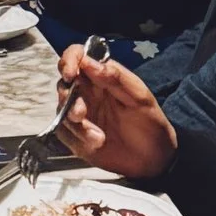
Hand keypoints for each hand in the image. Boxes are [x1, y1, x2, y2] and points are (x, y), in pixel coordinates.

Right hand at [54, 43, 174, 182]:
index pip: (78, 57)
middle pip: (64, 83)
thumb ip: (115, 78)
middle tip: (81, 112)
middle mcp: (88, 92)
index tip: (70, 73)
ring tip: (98, 137)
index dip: (69, 60)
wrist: (154, 158)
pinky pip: (64, 132)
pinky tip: (96, 143)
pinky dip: (77, 138)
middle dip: (68, 97)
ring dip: (75, 123)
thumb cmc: (151, 122)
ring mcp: (81, 113)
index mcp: (102, 76)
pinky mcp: (76, 135)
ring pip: (62, 109)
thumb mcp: (139, 97)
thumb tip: (88, 62)